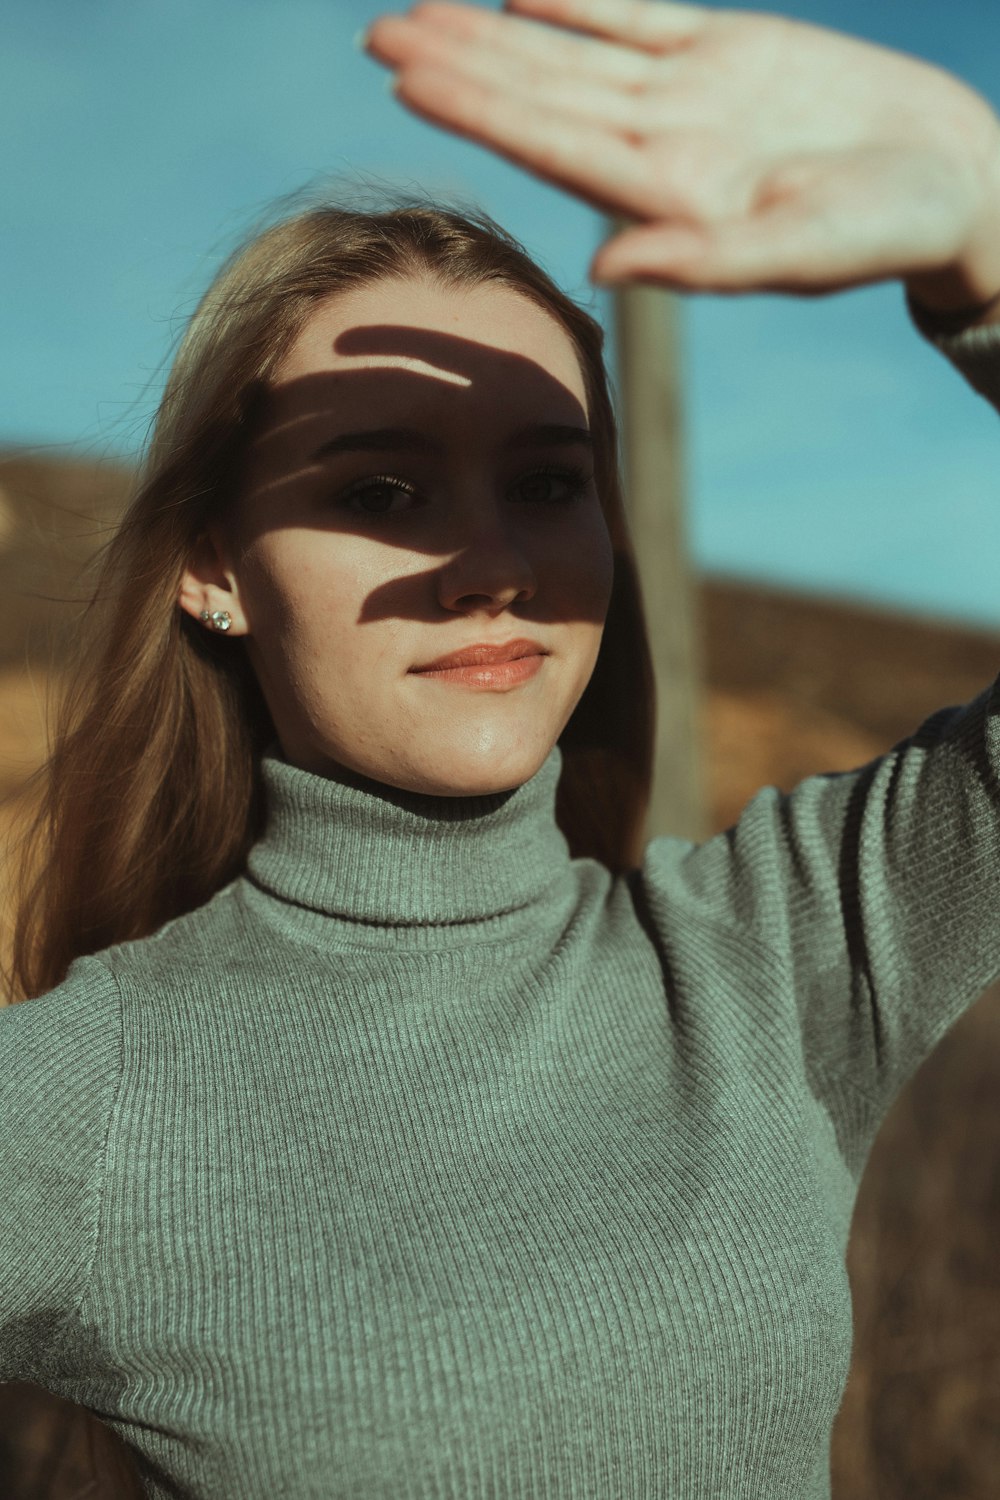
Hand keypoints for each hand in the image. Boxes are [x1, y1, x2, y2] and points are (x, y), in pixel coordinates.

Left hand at [366, 0, 999, 308]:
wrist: (951, 181)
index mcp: (666, 198)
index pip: (550, 146)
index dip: (479, 108)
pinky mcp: (726, 54)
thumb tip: (600, 268)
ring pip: (568, 56)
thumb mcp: (801, 254)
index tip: (407, 79)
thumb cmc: (887, 233)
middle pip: (539, 97)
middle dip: (458, 67)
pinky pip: (635, 18)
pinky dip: (578, 1)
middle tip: (376, 36)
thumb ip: (701, 262)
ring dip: (493, 34)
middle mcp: (659, 149)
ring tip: (416, 14)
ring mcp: (687, 99)